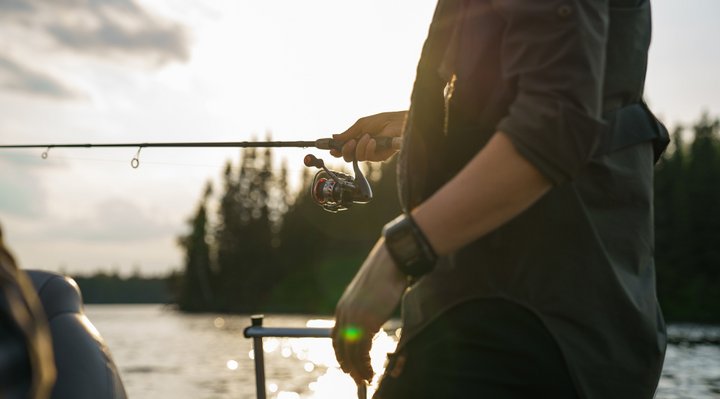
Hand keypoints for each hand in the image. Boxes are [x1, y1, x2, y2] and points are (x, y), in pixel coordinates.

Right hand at [331, 111, 406, 161]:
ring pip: (357, 157)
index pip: (344, 149)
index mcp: (358, 140)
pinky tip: (374, 141)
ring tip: (368, 136)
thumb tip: (334, 136)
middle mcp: (363, 148)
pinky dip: (369, 148)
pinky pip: (368, 157)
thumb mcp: (361, 125)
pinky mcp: (379, 157)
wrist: (397, 122)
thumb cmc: (382, 121)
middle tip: (349, 142)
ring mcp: (371, 153)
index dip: (336, 150)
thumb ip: (348, 133)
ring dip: (360, 146)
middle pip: (348, 157)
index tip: (331, 148)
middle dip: (345, 150)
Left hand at [332, 238, 406, 383]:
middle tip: (357, 379)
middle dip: (349, 366)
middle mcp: (344, 315)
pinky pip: (362, 351)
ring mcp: (353, 319)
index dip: (341, 354)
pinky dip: (366, 364)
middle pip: (341, 349)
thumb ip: (364, 309)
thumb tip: (371, 322)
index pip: (336, 338)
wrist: (390, 263)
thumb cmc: (384, 276)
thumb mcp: (368, 295)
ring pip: (351, 353)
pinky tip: (372, 370)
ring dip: (359, 370)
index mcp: (342, 308)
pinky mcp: (366, 323)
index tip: (348, 366)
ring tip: (367, 379)